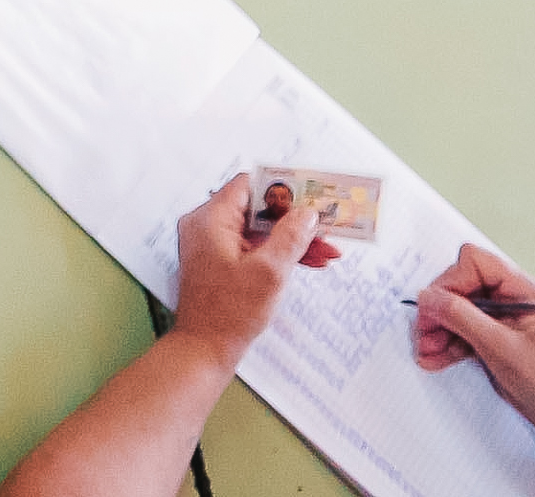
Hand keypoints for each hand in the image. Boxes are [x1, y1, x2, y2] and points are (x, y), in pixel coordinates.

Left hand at [165, 173, 331, 365]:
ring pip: (260, 230)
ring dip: (293, 239)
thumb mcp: (269, 271)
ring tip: (328, 251)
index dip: (283, 189)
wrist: (205, 348)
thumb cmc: (230, 312)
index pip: (249, 186)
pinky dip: (279, 253)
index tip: (312, 196)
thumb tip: (307, 212)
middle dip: (295, 220)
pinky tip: (311, 262)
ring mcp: (213, 244)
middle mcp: (207, 226)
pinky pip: (254, 247)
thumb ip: (291, 236)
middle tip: (327, 227)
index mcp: (210, 219)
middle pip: (258, 208)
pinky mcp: (221, 262)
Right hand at [415, 244, 534, 435]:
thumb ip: (461, 317)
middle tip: (423, 333)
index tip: (432, 306)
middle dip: (440, 310)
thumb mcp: (500, 347)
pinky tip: (435, 358)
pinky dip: (448, 344)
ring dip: (440, 330)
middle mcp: (515, 300)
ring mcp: (506, 320)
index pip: (478, 265)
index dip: (451, 282)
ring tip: (426, 352)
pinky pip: (466, 332)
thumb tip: (429, 297)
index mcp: (526, 291)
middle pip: (464, 288)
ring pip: (461, 312)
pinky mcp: (498, 339)